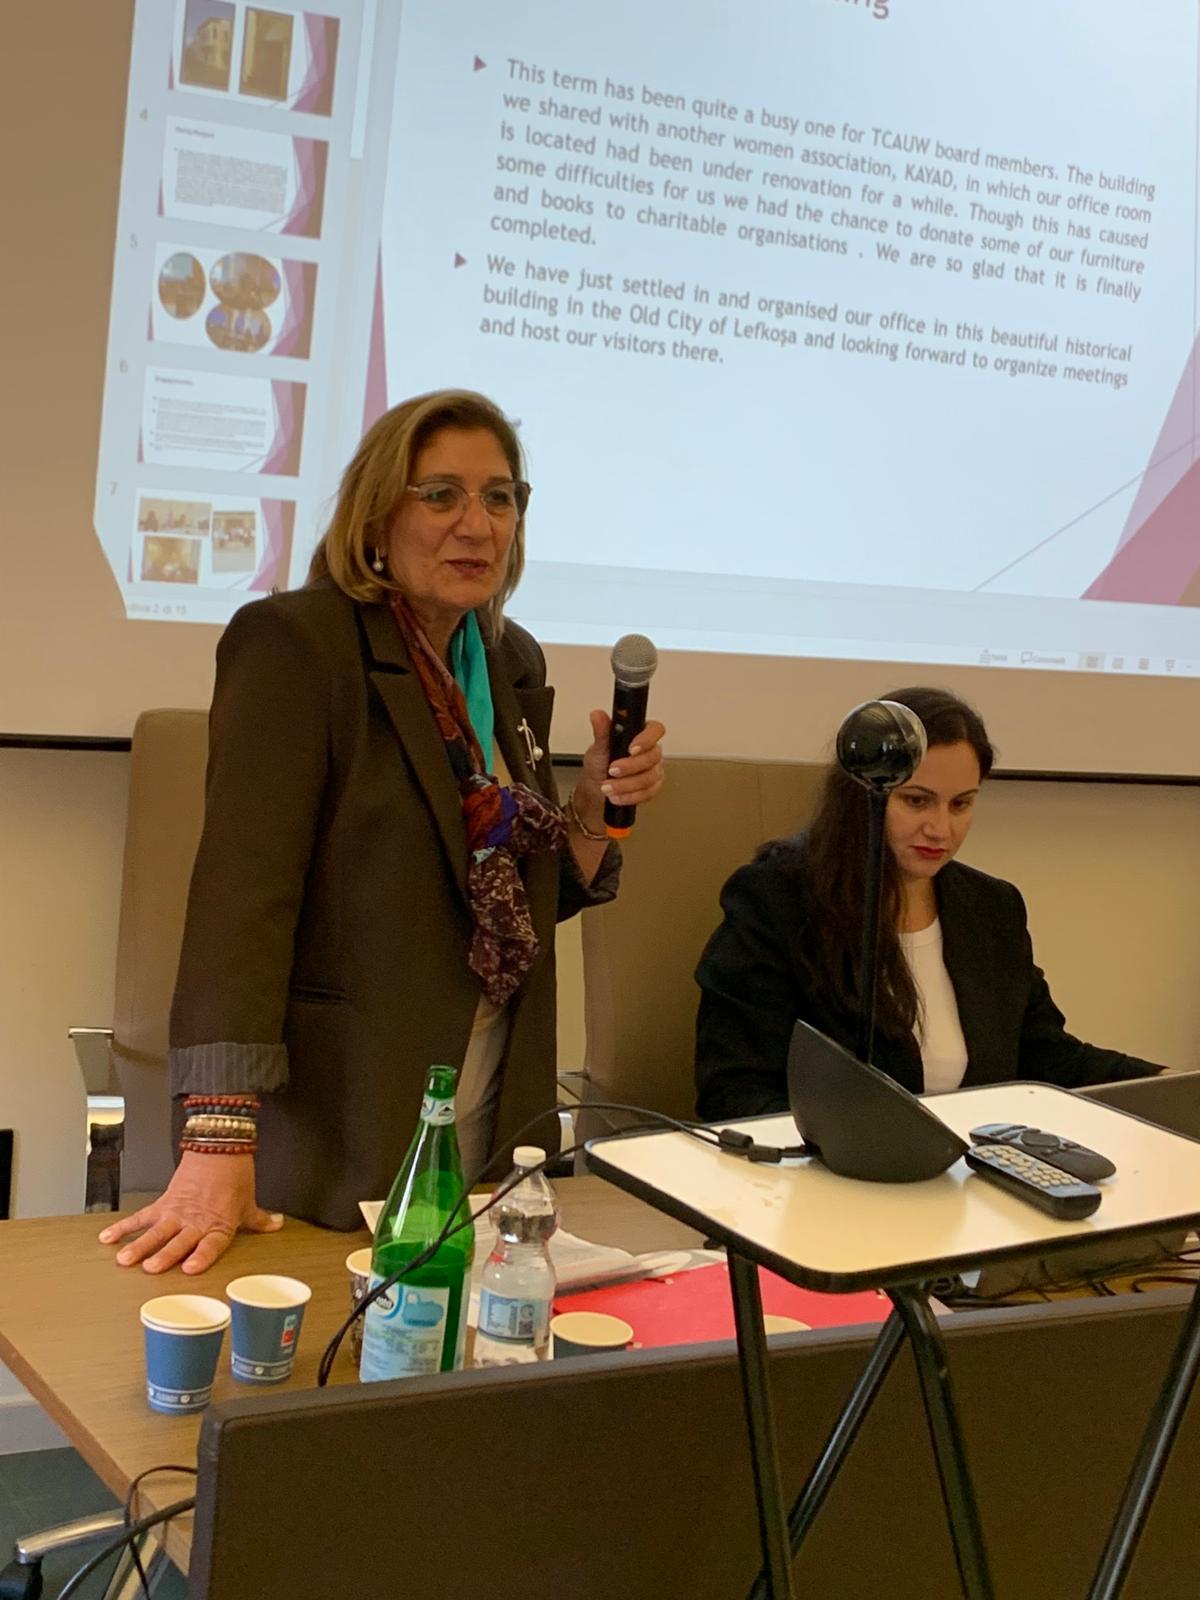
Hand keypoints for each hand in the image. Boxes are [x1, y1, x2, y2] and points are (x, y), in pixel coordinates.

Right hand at [98, 1151, 282, 1274]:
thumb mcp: (249, 1202)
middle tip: (149, 1268)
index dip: (201, 1256)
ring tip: (124, 1259)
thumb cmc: (235, 1175)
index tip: (189, 1268)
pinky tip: (108, 1238)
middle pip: (178, 1241)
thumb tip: (278, 1225)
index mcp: (219, 1225)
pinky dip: (124, 1227)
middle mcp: (196, 1221)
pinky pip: (142, 1217)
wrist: (219, 1146)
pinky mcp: (164, 1203)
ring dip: (139, 1245)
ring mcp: (177, 1213)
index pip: (210, 1244)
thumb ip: (260, 1220)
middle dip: (163, 1255)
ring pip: (156, 1232)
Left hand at [572, 709, 666, 828]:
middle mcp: (651, 751)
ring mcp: (654, 770)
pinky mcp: (652, 787)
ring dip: (626, 784)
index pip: (655, 730)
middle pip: (653, 757)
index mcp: (640, 734)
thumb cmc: (600, 763)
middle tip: (611, 770)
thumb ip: (601, 731)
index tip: (631, 749)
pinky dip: (629, 796)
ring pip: (650, 777)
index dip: (647, 739)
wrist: (596, 786)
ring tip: (607, 787)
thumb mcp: (598, 746)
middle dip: (630, 766)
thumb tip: (597, 715)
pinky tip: (616, 796)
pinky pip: (648, 793)